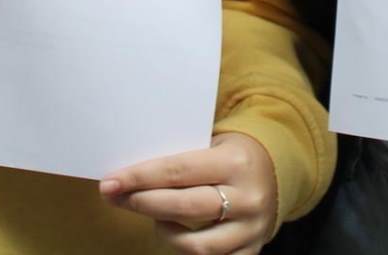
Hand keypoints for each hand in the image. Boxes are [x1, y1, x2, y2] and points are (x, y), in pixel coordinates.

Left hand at [100, 132, 277, 254]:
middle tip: (114, 196)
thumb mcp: (214, 143)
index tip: (110, 182)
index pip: (178, 170)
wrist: (278, 170)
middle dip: (142, 202)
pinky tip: (176, 234)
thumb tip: (130, 174)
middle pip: (184, 207)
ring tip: (155, 218)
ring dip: (164, 232)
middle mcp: (246, 197)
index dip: (140, 178)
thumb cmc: (232, 153)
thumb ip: (181, 158)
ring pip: (196, 245)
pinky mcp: (251, 250)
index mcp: (235, 162)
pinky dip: (187, 252)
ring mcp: (250, 229)